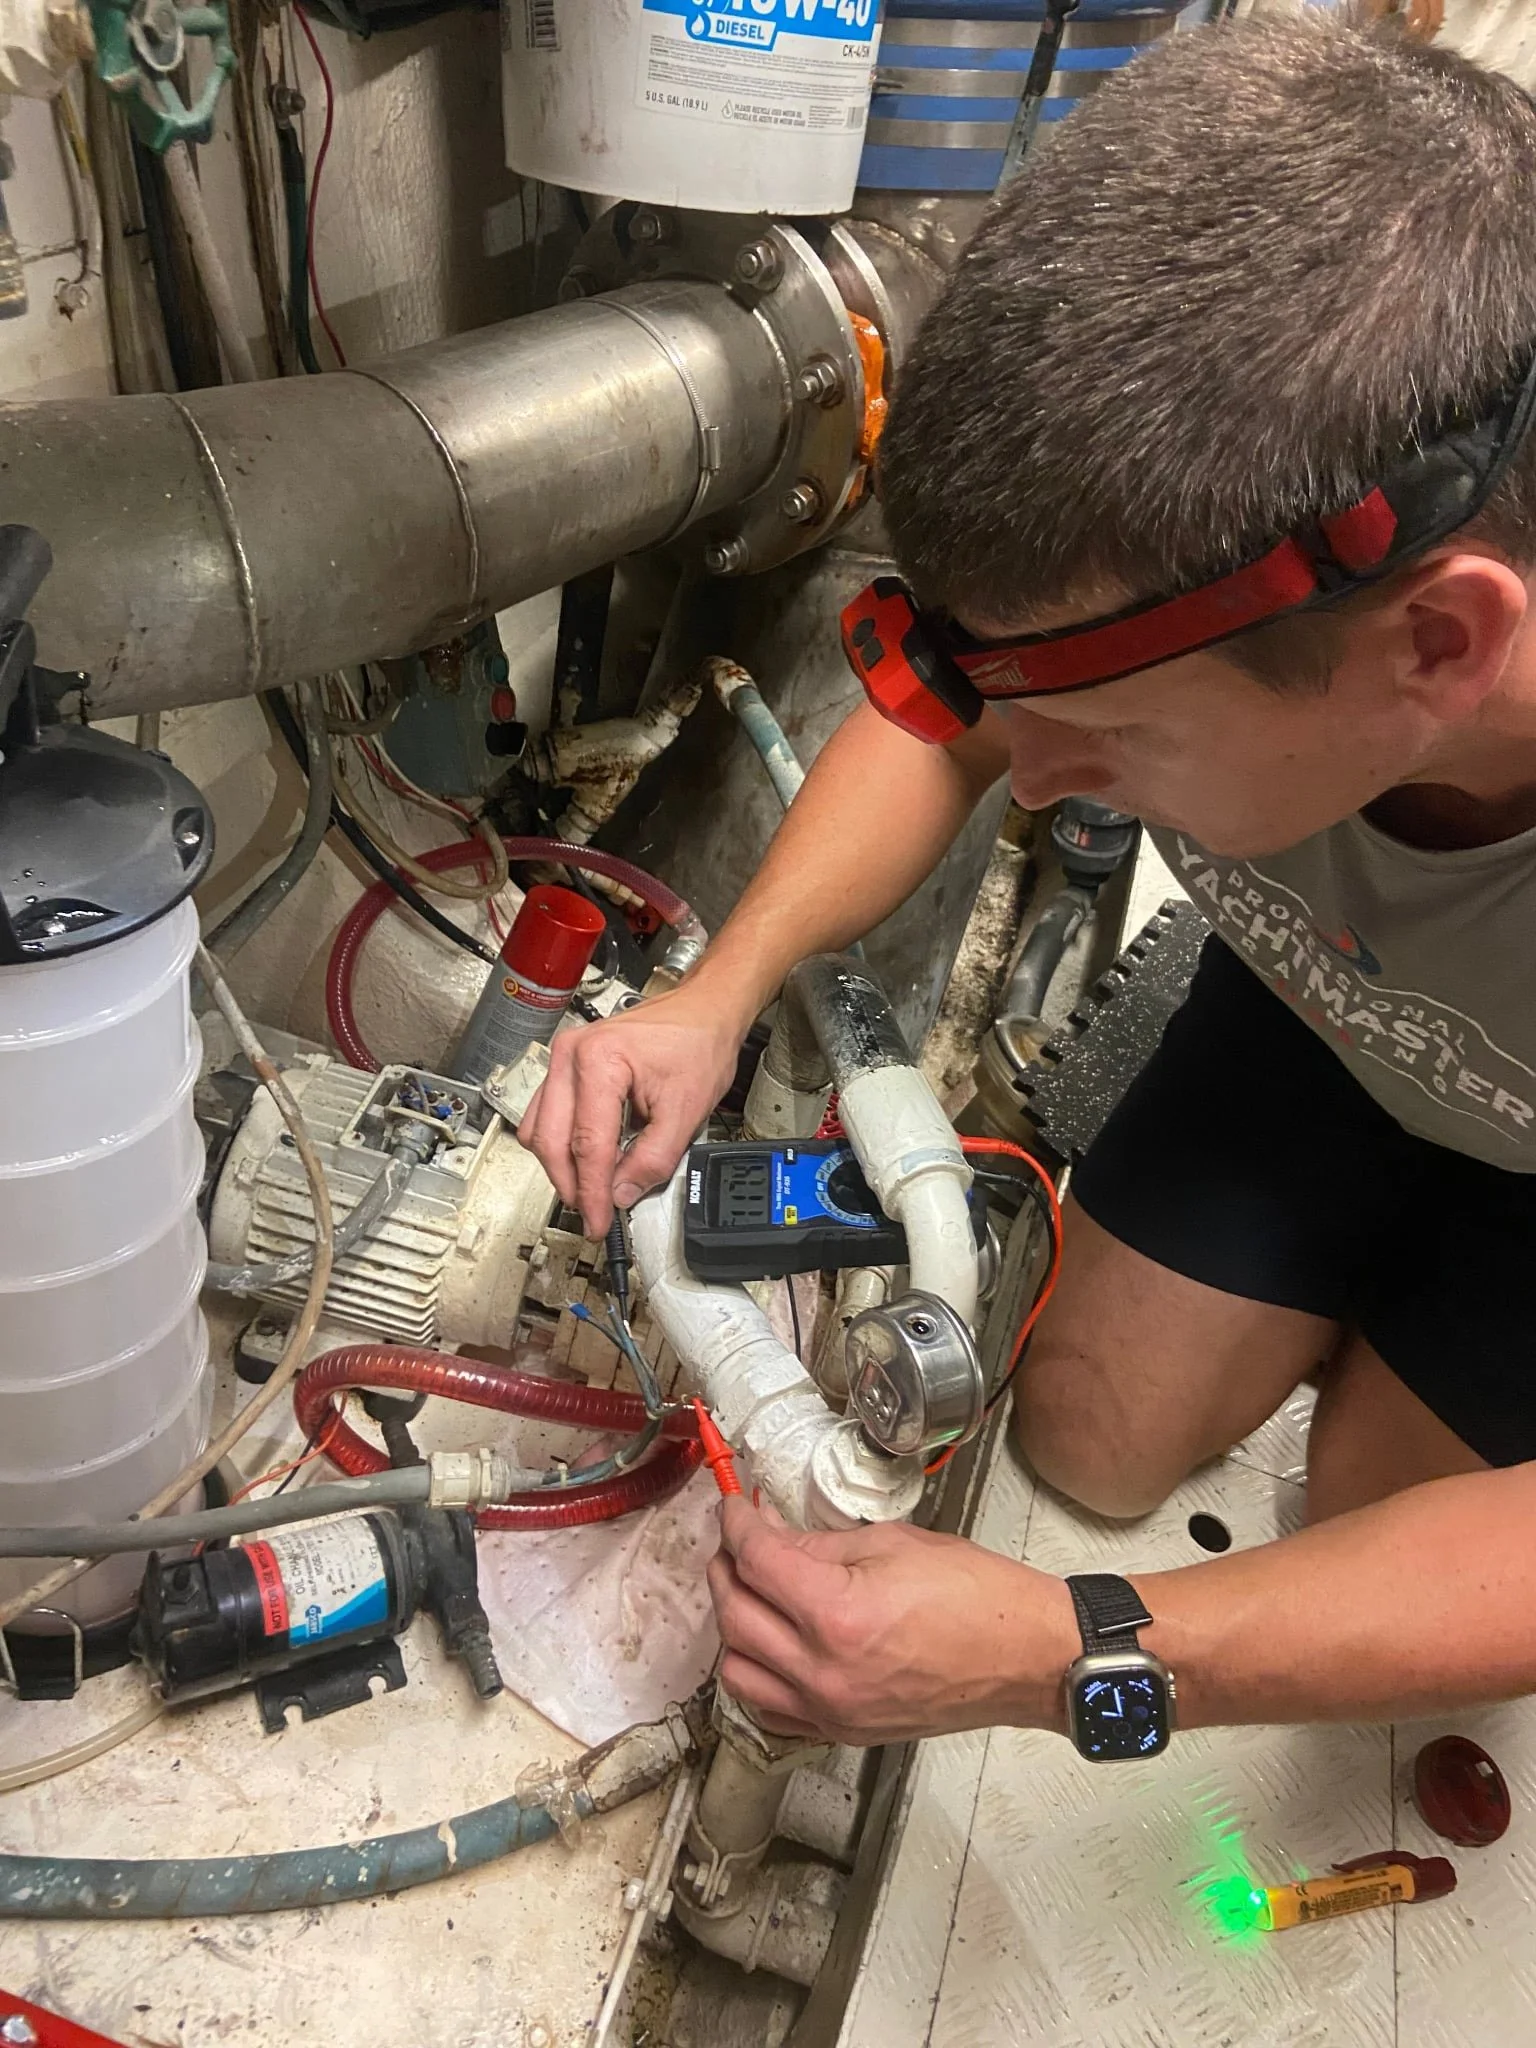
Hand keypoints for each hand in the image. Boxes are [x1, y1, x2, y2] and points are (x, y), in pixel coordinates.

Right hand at [519, 982, 751, 1234]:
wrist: (703, 1010)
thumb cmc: (698, 1041)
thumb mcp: (686, 1109)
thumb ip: (653, 1158)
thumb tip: (622, 1192)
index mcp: (598, 1061)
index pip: (586, 1144)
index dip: (591, 1192)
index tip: (599, 1222)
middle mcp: (570, 1056)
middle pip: (550, 1140)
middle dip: (570, 1184)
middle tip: (593, 1213)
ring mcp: (563, 1058)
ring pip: (540, 1129)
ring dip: (562, 1165)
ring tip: (593, 1188)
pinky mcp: (566, 1066)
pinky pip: (547, 1114)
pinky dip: (563, 1143)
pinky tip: (590, 1158)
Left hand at [706, 1498, 1078, 1744]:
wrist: (1025, 1657)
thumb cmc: (976, 1596)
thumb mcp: (892, 1543)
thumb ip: (819, 1544)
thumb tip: (771, 1535)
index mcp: (837, 1615)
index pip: (756, 1561)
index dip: (736, 1524)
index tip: (733, 1507)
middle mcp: (823, 1671)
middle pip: (735, 1614)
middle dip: (726, 1568)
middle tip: (737, 1541)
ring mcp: (830, 1709)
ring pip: (737, 1671)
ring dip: (732, 1625)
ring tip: (748, 1591)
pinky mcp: (842, 1731)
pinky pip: (768, 1711)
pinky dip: (756, 1676)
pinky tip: (768, 1645)